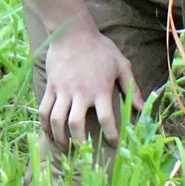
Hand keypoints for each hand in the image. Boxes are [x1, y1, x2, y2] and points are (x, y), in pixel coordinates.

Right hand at [40, 25, 139, 147]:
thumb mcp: (122, 65)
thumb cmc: (100, 49)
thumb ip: (132, 87)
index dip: (111, 135)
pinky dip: (44, 124)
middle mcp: (80, 93)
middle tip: (84, 152)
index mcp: (100, 90)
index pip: (106, 119)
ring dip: (60, 136)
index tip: (114, 144)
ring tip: (65, 147)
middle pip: (76, 124)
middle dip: (79, 142)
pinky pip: (44, 109)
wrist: (72, 33)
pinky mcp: (50, 87)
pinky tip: (49, 133)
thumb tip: (141, 108)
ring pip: (57, 119)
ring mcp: (62, 90)